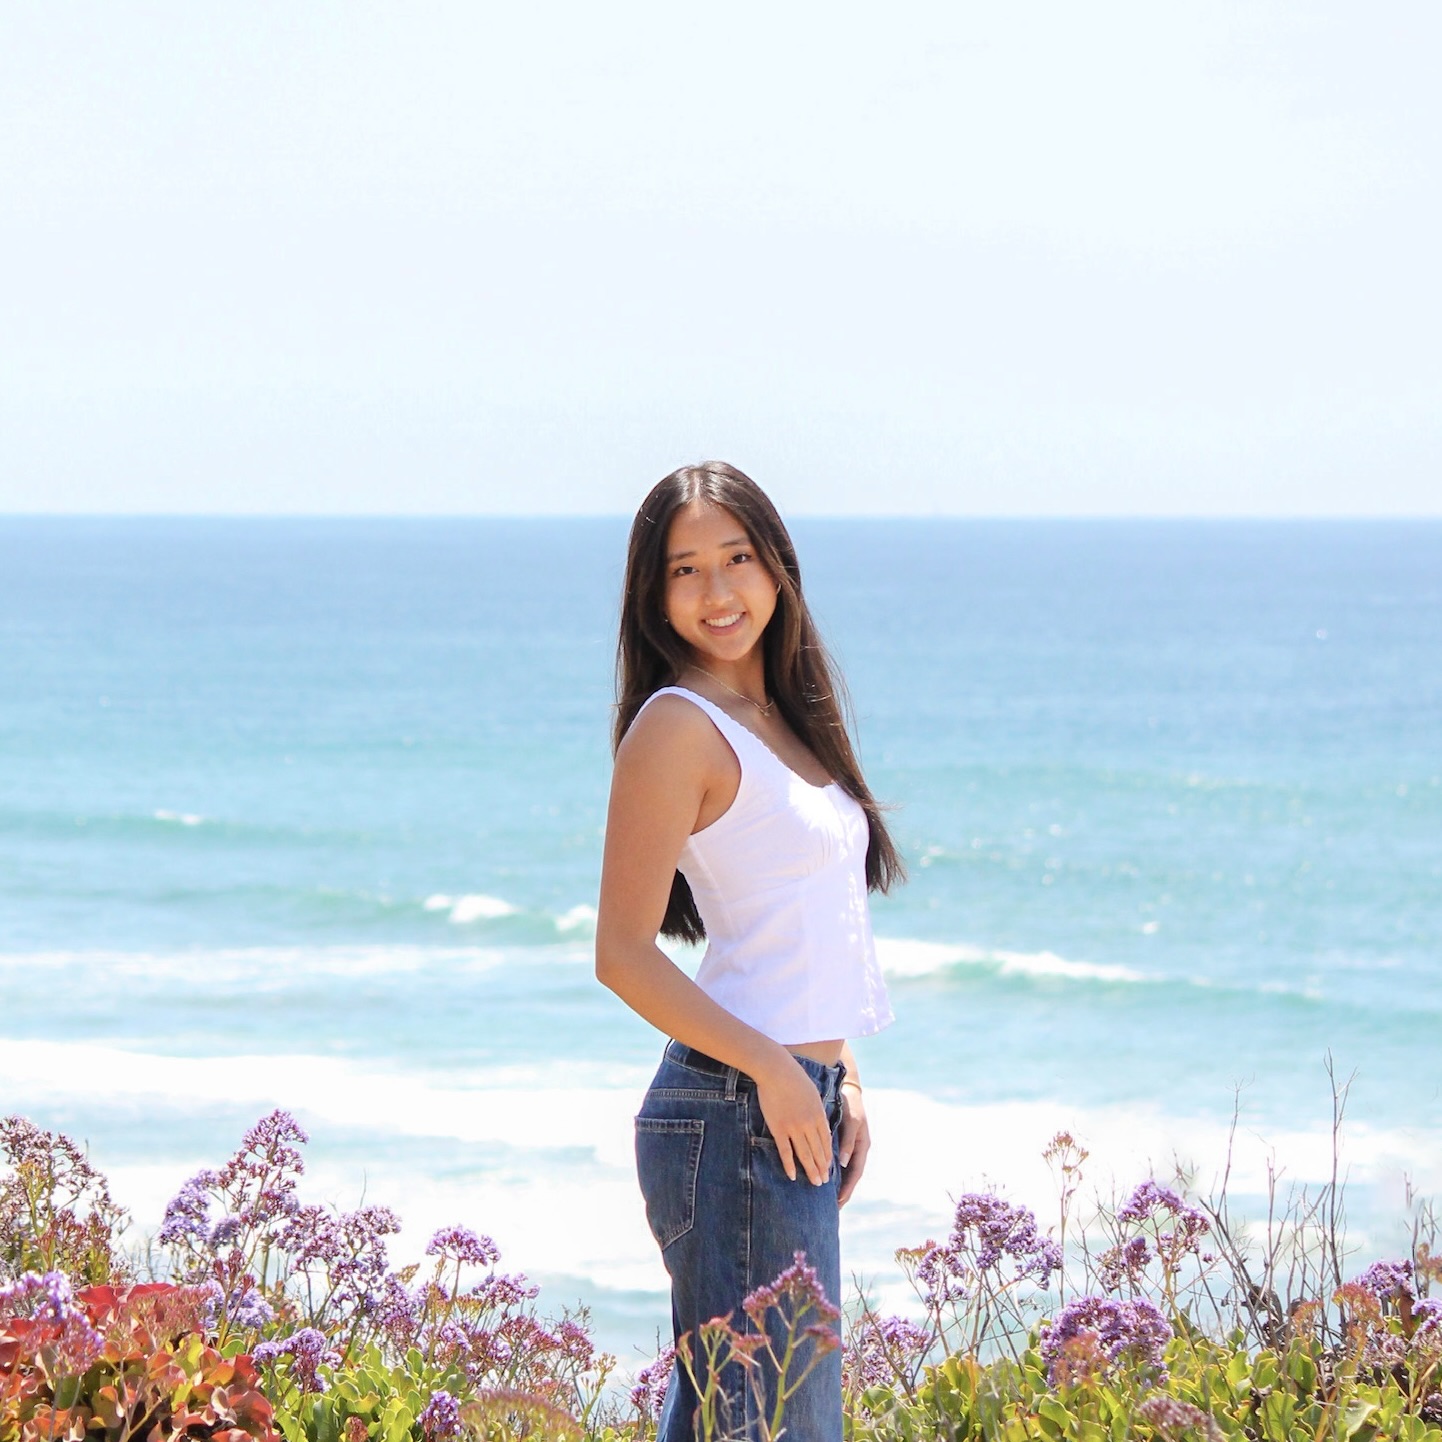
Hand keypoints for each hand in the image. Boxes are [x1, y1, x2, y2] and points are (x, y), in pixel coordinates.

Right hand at [755, 1051, 833, 1186]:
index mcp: (818, 1115)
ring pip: (805, 1154)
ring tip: (815, 1183)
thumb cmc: (794, 1077)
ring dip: (811, 1170)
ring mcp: (793, 1128)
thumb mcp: (812, 1093)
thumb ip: (817, 1110)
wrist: (777, 1070)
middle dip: (822, 1168)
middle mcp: (809, 1124)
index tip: (830, 1167)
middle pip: (818, 1151)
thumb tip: (821, 1124)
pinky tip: (793, 1175)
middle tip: (824, 1182)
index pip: (827, 1142)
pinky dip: (789, 1165)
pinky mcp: (778, 1128)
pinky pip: (785, 1151)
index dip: (828, 1156)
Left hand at [836, 1084, 869, 1207]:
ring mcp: (850, 1147)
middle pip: (850, 1176)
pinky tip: (823, 1180)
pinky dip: (833, 1173)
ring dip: (838, 1185)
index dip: (848, 1188)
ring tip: (828, 1200)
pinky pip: (838, 1162)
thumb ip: (848, 1141)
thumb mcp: (852, 1121)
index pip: (855, 1174)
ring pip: (844, 1171)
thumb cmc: (850, 1105)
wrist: (846, 1089)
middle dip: (843, 1192)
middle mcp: (857, 1149)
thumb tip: (844, 1163)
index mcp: (862, 1146)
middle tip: (833, 1209)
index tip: (839, 1202)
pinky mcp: (842, 1143)